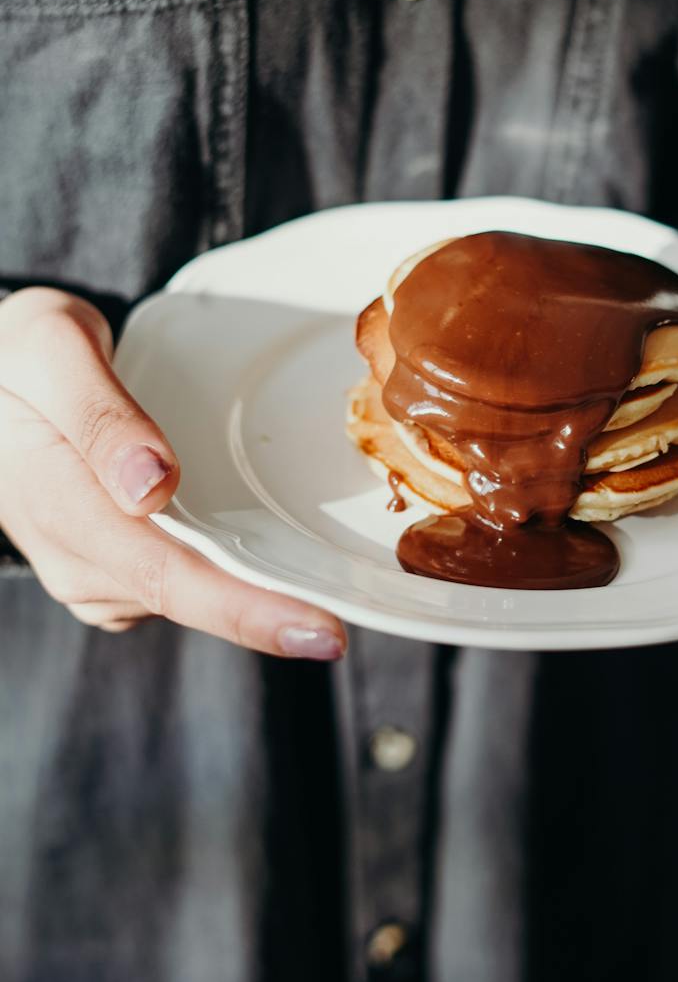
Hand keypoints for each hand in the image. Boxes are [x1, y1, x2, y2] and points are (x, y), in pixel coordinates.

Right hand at [0, 287, 346, 655]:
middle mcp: (76, 558)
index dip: (245, 610)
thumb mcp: (49, 348)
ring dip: (253, 600)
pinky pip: (180, 583)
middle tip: (342, 634)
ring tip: (323, 592)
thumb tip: (151, 484)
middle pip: (188, 598)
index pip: (166, 574)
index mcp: (59, 505)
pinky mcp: (110, 571)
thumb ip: (99, 414)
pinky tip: (274, 567)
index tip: (318, 630)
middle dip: (268, 619)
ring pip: (188, 596)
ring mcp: (91, 573)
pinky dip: (230, 580)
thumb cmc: (19, 358)